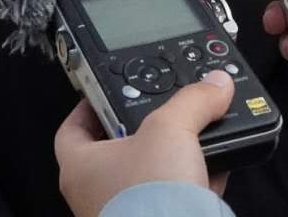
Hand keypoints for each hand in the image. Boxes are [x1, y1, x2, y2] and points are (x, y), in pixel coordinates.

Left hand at [54, 71, 233, 216]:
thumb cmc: (148, 196)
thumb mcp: (171, 129)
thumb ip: (192, 101)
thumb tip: (215, 83)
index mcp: (79, 166)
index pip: (72, 127)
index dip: (90, 105)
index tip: (108, 92)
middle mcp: (95, 193)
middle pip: (114, 150)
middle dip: (140, 131)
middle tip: (159, 112)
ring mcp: (124, 213)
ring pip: (146, 177)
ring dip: (169, 159)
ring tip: (192, 137)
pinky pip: (171, 199)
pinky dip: (190, 185)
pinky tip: (212, 170)